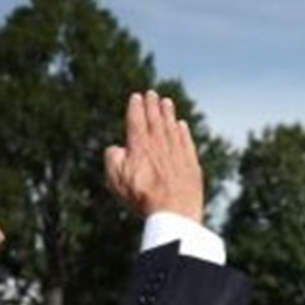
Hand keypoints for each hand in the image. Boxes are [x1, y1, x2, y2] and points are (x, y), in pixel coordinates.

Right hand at [105, 91, 203, 221]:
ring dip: (169, 114)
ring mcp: (178, 153)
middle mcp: (159, 145)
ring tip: (166, 102)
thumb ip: (112, 159)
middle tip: (152, 93)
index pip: (136, 121)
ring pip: (172, 127)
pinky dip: (184, 132)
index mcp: (139, 146)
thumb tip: (116, 148)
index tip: (136, 97)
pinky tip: (182, 125)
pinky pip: (187, 142)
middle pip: (156, 120)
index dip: (136, 108)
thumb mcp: (116, 179)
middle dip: (153, 105)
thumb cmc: (142, 197)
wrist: (175, 211)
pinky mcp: (192, 164)